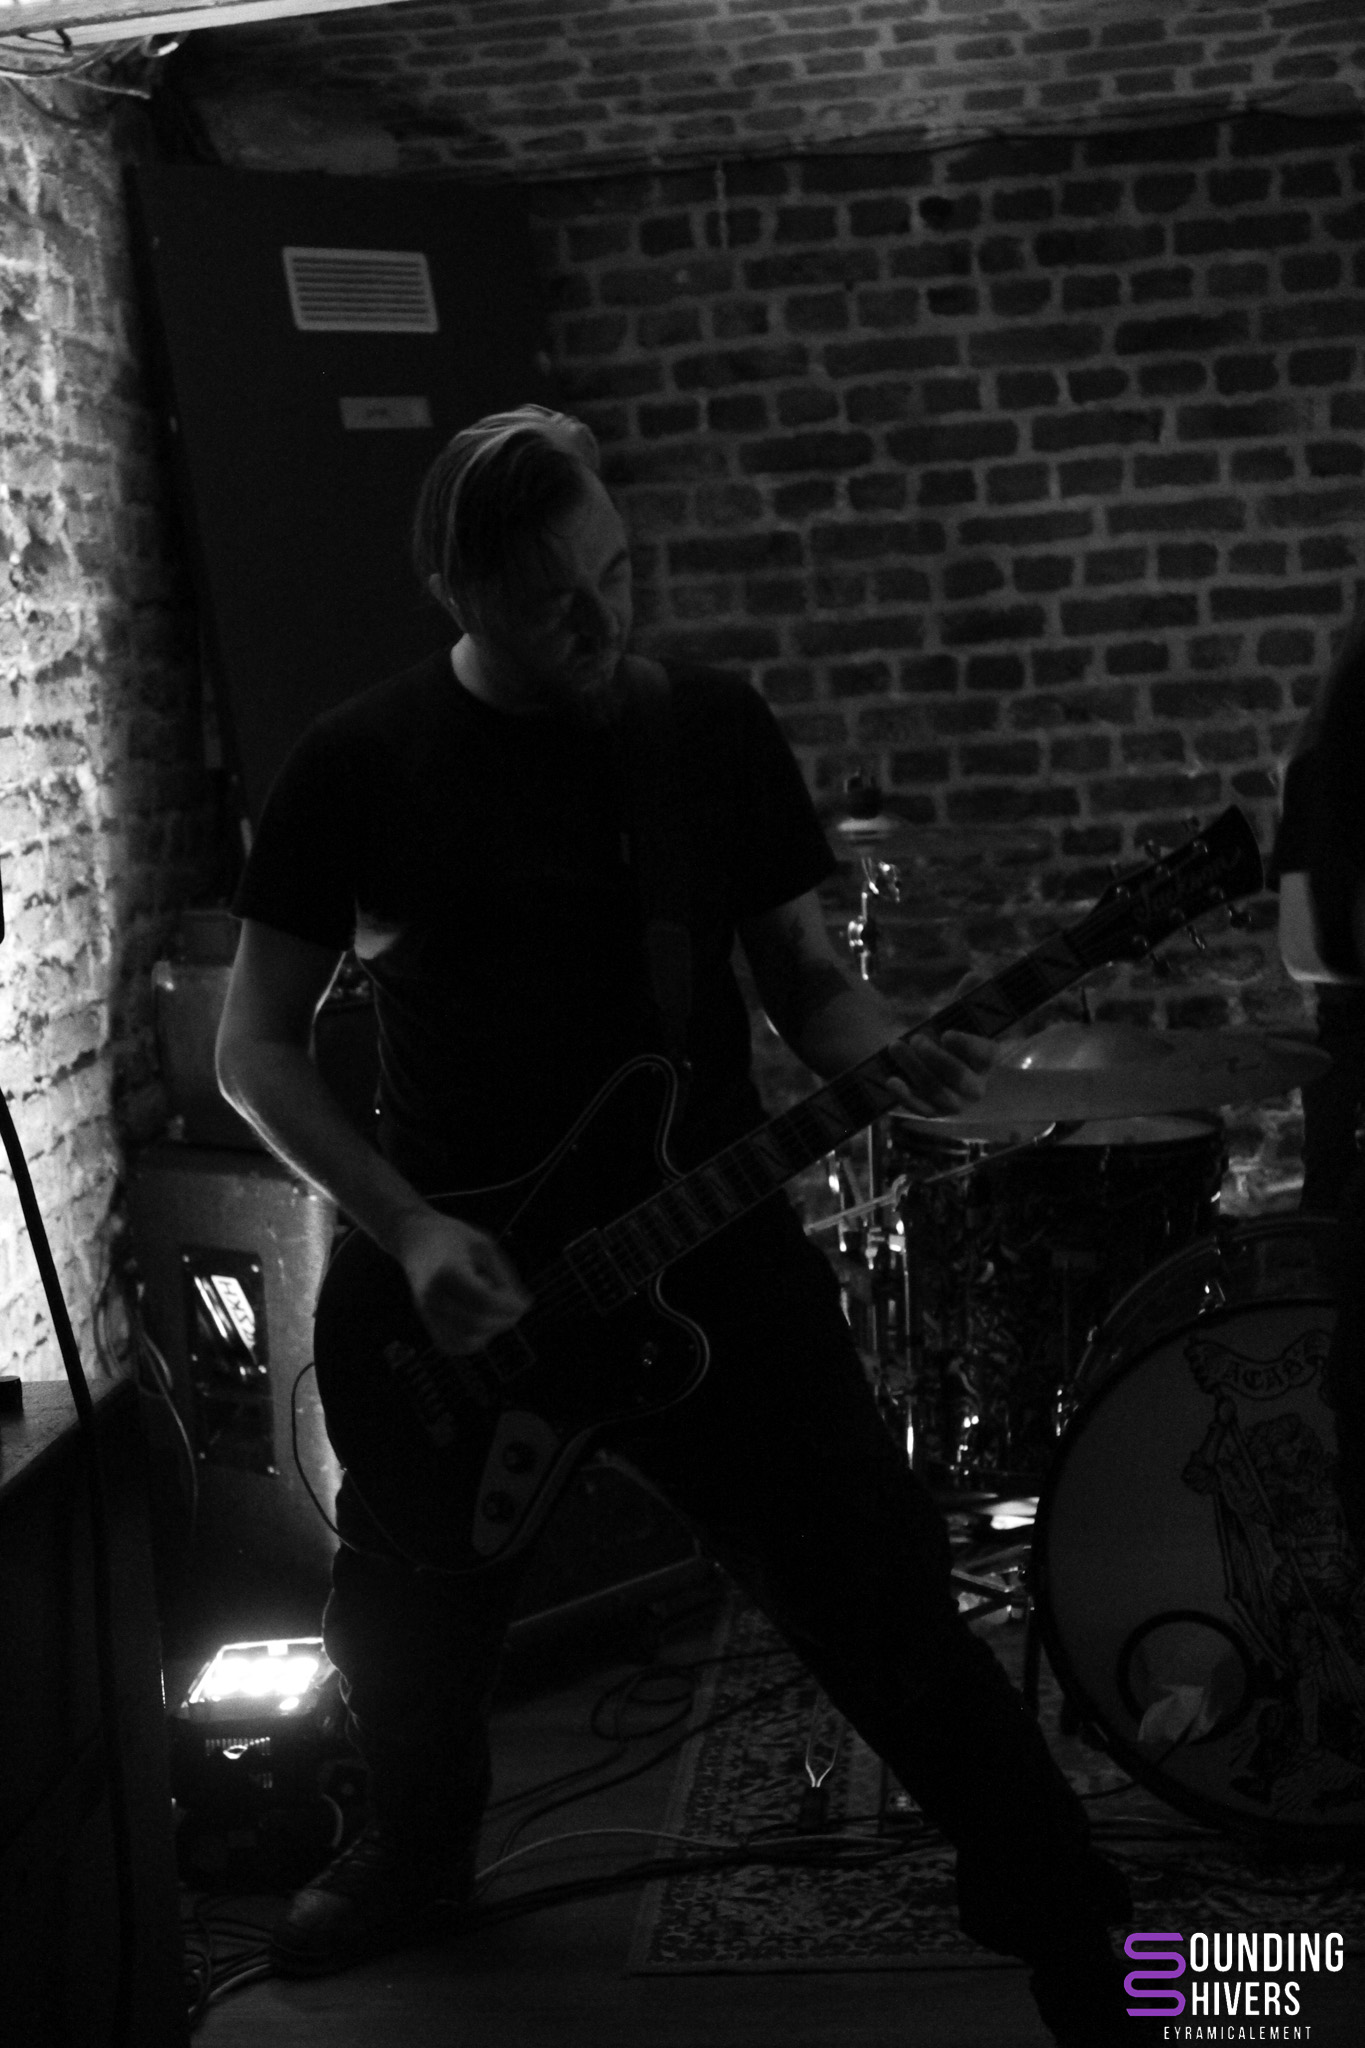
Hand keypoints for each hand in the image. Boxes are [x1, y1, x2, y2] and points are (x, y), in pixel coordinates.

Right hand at [392, 1207, 530, 1354]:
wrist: (417, 1239)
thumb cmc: (454, 1239)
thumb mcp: (485, 1246)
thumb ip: (504, 1276)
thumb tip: (523, 1306)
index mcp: (447, 1271)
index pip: (483, 1301)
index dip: (509, 1306)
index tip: (524, 1301)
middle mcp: (432, 1295)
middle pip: (475, 1324)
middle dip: (503, 1321)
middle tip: (515, 1308)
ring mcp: (426, 1311)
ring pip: (463, 1341)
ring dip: (489, 1332)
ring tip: (497, 1312)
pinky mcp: (426, 1321)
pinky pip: (452, 1345)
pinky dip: (473, 1341)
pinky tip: (483, 1322)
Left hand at [882, 1028, 994, 1117]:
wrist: (937, 1067)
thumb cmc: (947, 1043)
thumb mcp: (953, 1031)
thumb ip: (947, 1032)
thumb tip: (930, 1034)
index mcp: (987, 1061)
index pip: (986, 1054)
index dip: (967, 1046)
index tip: (946, 1034)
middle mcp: (976, 1086)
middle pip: (958, 1075)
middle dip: (935, 1057)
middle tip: (916, 1039)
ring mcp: (957, 1103)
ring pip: (936, 1090)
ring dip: (914, 1068)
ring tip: (896, 1047)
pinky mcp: (936, 1112)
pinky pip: (920, 1108)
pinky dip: (905, 1095)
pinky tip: (891, 1081)